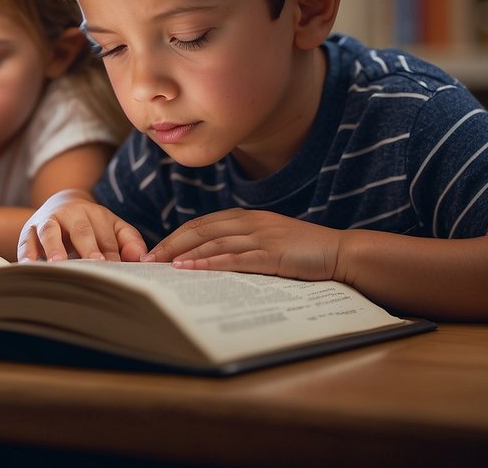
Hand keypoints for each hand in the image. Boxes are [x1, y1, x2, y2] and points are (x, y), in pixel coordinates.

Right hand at [17, 189, 146, 262]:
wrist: (60, 203)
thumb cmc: (92, 226)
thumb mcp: (113, 227)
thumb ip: (129, 240)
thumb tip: (141, 258)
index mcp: (96, 214)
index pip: (106, 236)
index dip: (112, 254)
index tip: (118, 270)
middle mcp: (71, 214)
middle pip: (81, 230)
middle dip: (88, 248)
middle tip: (95, 265)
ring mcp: (48, 220)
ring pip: (50, 231)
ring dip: (54, 246)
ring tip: (58, 264)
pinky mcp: (29, 230)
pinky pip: (27, 241)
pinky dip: (27, 252)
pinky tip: (29, 266)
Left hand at [143, 209, 340, 280]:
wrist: (339, 252)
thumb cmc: (303, 252)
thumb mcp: (269, 241)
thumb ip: (243, 244)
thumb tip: (212, 258)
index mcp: (247, 218)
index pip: (202, 224)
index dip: (176, 236)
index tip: (155, 250)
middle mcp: (250, 223)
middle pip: (200, 230)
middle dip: (171, 244)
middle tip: (148, 259)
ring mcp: (261, 237)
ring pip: (213, 242)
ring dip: (184, 254)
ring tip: (161, 265)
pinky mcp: (272, 254)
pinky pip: (235, 258)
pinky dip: (210, 262)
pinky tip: (192, 269)